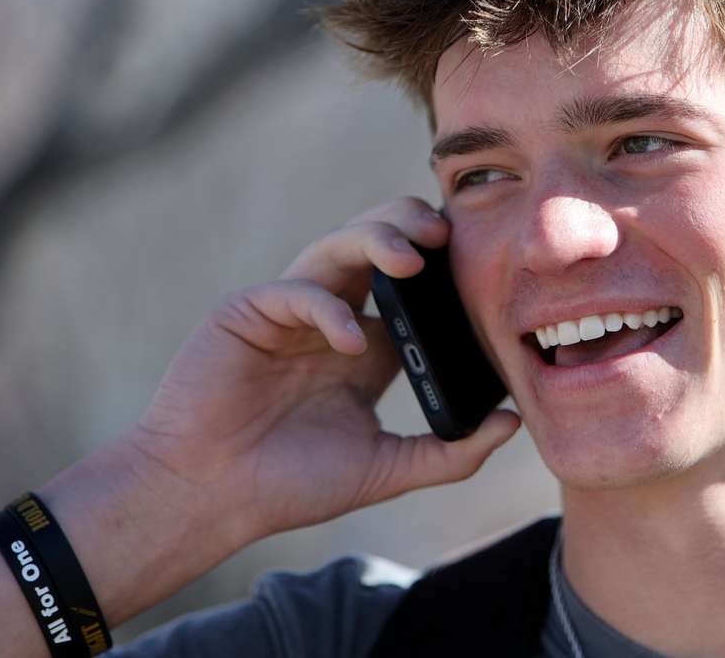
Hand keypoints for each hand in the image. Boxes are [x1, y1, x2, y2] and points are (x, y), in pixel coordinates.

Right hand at [124, 197, 519, 542]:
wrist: (211, 498)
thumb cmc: (292, 485)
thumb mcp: (386, 468)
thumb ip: (451, 451)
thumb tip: (513, 422)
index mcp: (366, 346)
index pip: (412, 289)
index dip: (444, 269)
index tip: (482, 263)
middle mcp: (331, 318)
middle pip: (375, 247)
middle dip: (410, 227)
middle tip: (446, 234)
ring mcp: (289, 312)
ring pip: (335, 247)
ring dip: (375, 241)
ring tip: (411, 257)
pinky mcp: (247, 313)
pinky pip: (294, 289)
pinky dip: (326, 307)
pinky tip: (349, 340)